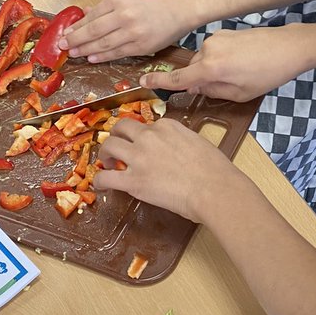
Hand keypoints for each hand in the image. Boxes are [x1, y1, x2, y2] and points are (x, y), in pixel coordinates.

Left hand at [60, 0, 194, 60]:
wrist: (180, 8)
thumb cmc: (153, 1)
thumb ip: (106, 6)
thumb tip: (84, 14)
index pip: (92, 15)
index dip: (76, 27)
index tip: (65, 33)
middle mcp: (125, 14)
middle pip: (93, 31)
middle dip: (76, 40)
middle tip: (63, 46)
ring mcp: (133, 31)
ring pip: (103, 44)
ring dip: (86, 50)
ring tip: (74, 53)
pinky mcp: (141, 45)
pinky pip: (117, 53)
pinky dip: (102, 56)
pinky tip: (92, 57)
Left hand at [94, 116, 240, 222]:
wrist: (214, 189)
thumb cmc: (215, 169)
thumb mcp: (198, 142)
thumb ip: (180, 140)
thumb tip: (175, 150)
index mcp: (167, 126)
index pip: (147, 125)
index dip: (142, 136)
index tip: (143, 145)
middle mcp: (149, 136)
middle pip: (121, 127)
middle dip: (117, 135)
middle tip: (117, 148)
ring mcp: (138, 157)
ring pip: (109, 145)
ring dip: (105, 154)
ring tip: (108, 163)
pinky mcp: (133, 181)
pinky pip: (106, 176)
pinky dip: (100, 180)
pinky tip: (102, 184)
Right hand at [140, 23, 315, 101]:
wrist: (288, 47)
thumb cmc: (267, 74)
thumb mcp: (240, 93)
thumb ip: (213, 91)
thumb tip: (195, 87)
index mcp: (211, 68)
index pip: (178, 77)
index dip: (159, 82)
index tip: (142, 82)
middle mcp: (208, 50)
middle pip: (193, 69)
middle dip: (203, 79)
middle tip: (228, 86)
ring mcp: (215, 38)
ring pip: (204, 60)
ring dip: (213, 69)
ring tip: (240, 72)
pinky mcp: (223, 32)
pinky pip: (213, 50)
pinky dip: (221, 58)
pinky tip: (242, 61)